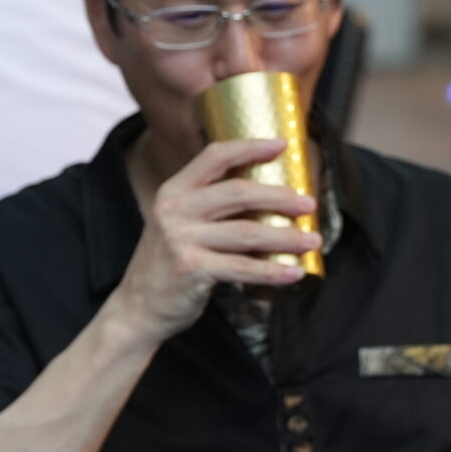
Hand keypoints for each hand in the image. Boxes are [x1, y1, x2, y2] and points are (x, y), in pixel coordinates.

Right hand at [103, 137, 321, 345]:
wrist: (138, 307)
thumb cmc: (170, 263)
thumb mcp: (179, 224)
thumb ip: (210, 206)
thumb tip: (270, 196)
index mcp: (174, 191)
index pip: (214, 157)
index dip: (249, 147)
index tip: (282, 144)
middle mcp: (174, 210)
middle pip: (238, 192)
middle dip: (280, 197)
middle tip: (309, 204)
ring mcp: (181, 239)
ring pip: (247, 232)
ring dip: (286, 237)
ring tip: (313, 240)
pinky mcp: (191, 269)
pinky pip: (241, 267)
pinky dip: (272, 270)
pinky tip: (295, 272)